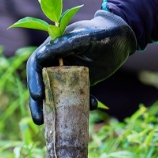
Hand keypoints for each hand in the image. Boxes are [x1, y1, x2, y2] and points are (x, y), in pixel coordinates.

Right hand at [26, 10, 136, 124]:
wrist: (123, 38)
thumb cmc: (104, 33)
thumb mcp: (87, 38)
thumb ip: (67, 43)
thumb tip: (43, 54)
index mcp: (54, 47)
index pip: (37, 63)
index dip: (34, 80)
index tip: (39, 96)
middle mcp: (57, 60)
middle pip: (42, 82)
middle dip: (39, 102)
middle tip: (39, 120)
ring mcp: (68, 72)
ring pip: (56, 93)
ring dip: (54, 108)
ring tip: (52, 124)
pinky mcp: (80, 81)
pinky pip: (75, 96)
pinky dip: (80, 104)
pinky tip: (92, 107)